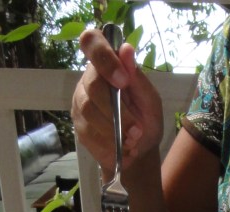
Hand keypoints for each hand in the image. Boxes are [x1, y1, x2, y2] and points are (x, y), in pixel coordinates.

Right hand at [71, 27, 163, 175]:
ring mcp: (80, 102)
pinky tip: (121, 147)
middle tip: (137, 130)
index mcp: (107, 64)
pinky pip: (88, 133)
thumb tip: (126, 49)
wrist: (140, 151)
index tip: (123, 80)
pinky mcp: (78, 125)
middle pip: (93, 86)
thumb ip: (138, 77)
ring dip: (114, 131)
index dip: (103, 57)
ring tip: (132, 141)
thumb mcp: (150, 100)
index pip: (91, 42)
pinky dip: (109, 144)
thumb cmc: (146, 120)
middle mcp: (89, 79)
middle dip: (118, 112)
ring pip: (89, 111)